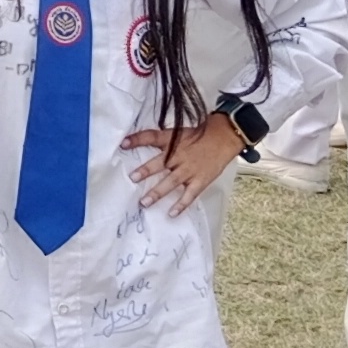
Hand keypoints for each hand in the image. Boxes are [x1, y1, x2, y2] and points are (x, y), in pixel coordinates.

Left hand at [122, 113, 245, 211]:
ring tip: (144, 202)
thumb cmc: (198, 136)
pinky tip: (171, 214)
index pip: (152, 137)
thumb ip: (161, 140)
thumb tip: (137, 142)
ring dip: (157, 192)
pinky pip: (189, 195)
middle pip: (160, 163)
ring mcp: (189, 169)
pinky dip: (181, 204)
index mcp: (173, 141)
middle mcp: (179, 155)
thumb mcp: (178, 133)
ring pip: (171, 182)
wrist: (223, 138)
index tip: (123, 144)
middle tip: (132, 178)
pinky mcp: (200, 180)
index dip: (137, 139)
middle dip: (146, 171)